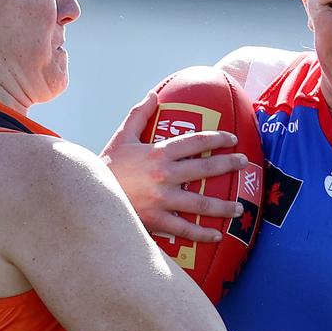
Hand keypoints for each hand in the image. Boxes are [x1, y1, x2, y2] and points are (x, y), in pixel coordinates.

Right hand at [101, 89, 245, 240]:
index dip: (217, 138)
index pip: (196, 142)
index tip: (232, 139)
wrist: (87, 196)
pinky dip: (202, 234)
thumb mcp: (122, 137)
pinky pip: (184, 229)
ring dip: (223, 206)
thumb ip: (138, 114)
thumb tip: (153, 94)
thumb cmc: (107, 165)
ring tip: (239, 208)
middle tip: (244, 163)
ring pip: (201, 203)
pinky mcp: (156, 221)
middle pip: (206, 169)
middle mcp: (164, 175)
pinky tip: (217, 236)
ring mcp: (162, 200)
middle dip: (229, 165)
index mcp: (158, 153)